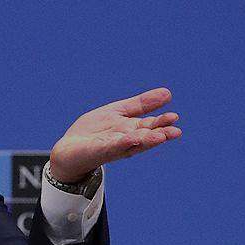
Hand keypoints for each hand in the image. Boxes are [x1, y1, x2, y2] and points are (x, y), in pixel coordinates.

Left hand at [49, 87, 181, 182]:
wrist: (69, 149)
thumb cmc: (94, 131)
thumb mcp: (118, 111)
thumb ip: (140, 104)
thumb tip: (168, 93)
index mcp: (132, 130)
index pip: (150, 125)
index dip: (162, 122)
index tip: (174, 117)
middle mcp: (126, 140)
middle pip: (145, 136)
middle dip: (159, 133)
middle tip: (174, 131)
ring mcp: (114, 147)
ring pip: (133, 144)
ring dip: (147, 140)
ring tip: (160, 136)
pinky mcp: (99, 151)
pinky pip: (113, 147)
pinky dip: (123, 143)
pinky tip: (132, 138)